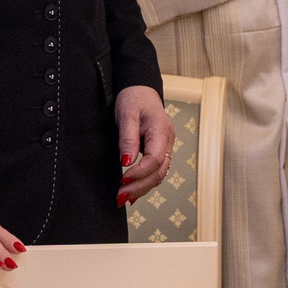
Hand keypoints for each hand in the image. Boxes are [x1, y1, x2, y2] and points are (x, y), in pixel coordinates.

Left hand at [115, 85, 176, 206]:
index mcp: (161, 131)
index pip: (155, 159)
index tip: (123, 179)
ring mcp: (165, 147)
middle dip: (140, 187)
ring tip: (124, 198)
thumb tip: (126, 162)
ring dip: (142, 188)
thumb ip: (128, 139)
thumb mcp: (127, 115)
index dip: (139, 172)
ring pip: (158, 175)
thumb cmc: (134, 98)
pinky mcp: (158, 151)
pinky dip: (145, 183)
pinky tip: (133, 192)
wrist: (140, 90)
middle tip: (121, 196)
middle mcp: (167, 142)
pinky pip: (155, 171)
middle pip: (159, 172)